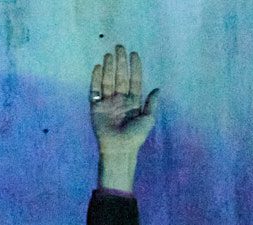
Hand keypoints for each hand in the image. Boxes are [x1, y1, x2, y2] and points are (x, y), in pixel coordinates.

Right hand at [90, 45, 158, 172]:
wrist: (119, 149)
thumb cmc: (135, 137)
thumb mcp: (148, 120)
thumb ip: (152, 104)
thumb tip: (157, 89)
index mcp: (133, 101)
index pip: (134, 80)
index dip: (134, 67)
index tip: (134, 54)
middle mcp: (120, 99)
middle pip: (120, 77)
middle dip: (120, 62)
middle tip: (119, 47)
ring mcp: (107, 102)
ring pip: (108, 80)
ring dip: (108, 67)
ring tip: (109, 54)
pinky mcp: (96, 107)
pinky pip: (95, 90)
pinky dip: (95, 78)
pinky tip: (98, 67)